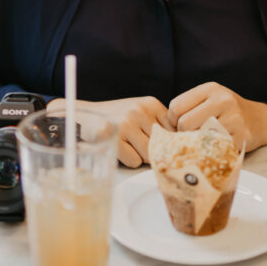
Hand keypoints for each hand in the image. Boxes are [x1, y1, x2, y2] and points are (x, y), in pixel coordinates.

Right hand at [46, 96, 171, 167]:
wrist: (86, 116)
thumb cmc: (117, 118)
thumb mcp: (140, 111)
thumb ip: (159, 123)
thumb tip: (180, 146)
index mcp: (150, 103)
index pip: (174, 130)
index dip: (168, 142)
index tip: (161, 145)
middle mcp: (140, 111)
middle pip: (161, 145)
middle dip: (152, 150)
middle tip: (138, 144)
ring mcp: (126, 124)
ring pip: (149, 155)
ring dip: (140, 156)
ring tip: (127, 144)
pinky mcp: (114, 138)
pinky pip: (134, 161)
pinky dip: (128, 160)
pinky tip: (119, 149)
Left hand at [168, 82, 266, 152]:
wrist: (259, 121)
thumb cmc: (226, 112)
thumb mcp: (209, 99)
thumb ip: (188, 107)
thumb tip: (162, 129)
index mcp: (210, 88)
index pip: (176, 106)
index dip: (172, 120)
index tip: (179, 127)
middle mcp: (223, 100)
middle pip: (184, 123)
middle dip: (183, 134)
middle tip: (191, 137)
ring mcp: (233, 118)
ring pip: (197, 137)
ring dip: (195, 144)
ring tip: (201, 142)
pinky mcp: (240, 137)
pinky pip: (213, 148)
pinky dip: (209, 151)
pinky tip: (213, 147)